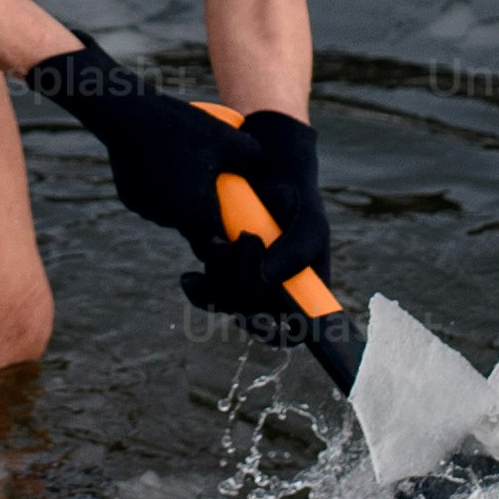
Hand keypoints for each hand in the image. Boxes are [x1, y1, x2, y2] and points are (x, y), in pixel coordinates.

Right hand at [18, 40, 246, 256]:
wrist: (127, 114)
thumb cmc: (182, 127)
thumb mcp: (230, 138)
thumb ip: (253, 161)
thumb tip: (264, 175)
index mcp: (195, 213)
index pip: (220, 242)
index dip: (232, 235)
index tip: (240, 217)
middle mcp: (169, 219)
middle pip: (198, 230)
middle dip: (211, 215)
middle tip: (219, 187)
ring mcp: (146, 210)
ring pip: (176, 216)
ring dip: (187, 203)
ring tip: (194, 171)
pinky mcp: (131, 199)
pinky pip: (156, 203)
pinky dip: (166, 192)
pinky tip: (170, 164)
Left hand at [178, 108, 332, 322]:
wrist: (258, 166)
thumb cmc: (294, 195)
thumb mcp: (309, 217)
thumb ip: (300, 248)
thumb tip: (267, 280)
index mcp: (304, 288)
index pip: (294, 331)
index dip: (275, 332)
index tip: (258, 318)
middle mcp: (275, 293)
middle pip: (256, 320)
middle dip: (244, 288)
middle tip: (245, 241)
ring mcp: (246, 284)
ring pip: (230, 306)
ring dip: (222, 278)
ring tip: (222, 240)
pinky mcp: (220, 274)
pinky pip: (207, 296)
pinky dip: (198, 288)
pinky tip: (189, 278)